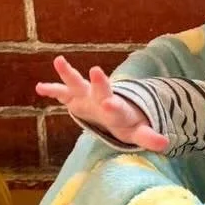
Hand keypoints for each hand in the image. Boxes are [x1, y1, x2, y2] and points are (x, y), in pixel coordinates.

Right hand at [36, 56, 169, 152]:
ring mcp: (87, 96)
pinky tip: (38, 87)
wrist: (114, 109)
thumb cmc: (126, 122)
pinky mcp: (75, 97)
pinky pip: (62, 92)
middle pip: (101, 89)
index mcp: (118, 109)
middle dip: (99, 82)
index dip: (113, 105)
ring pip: (78, 83)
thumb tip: (166, 144)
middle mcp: (102, 98)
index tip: (108, 103)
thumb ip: (149, 137)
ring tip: (59, 60)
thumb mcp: (138, 131)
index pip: (118, 108)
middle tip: (97, 71)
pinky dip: (52, 90)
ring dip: (69, 73)